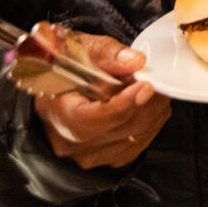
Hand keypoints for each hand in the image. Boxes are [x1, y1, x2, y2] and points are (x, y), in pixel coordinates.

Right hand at [33, 32, 169, 169]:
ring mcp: (87, 154)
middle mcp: (71, 141)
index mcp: (60, 112)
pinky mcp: (103, 158)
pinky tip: (145, 106)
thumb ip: (108, 54)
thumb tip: (135, 61)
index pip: (97, 117)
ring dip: (153, 112)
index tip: (146, 84)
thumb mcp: (81, 48)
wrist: (51, 83)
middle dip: (148, 102)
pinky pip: (137, 145)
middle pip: (123, 126)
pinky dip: (149, 125)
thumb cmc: (64, 65)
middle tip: (156, 80)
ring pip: (136, 137)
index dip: (126, 102)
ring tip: (151, 89)